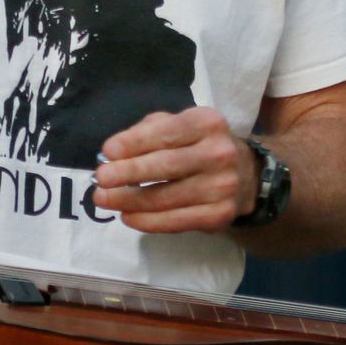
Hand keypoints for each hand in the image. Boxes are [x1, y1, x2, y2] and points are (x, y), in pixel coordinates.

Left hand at [92, 107, 253, 233]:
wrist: (245, 176)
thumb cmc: (198, 145)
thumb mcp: (179, 125)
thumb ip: (148, 131)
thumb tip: (113, 153)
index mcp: (207, 123)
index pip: (166, 133)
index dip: (134, 143)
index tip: (107, 152)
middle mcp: (219, 153)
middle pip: (166, 166)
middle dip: (128, 173)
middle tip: (100, 179)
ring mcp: (222, 186)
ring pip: (166, 198)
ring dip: (129, 201)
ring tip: (104, 199)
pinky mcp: (219, 215)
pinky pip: (176, 221)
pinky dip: (147, 221)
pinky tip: (127, 216)